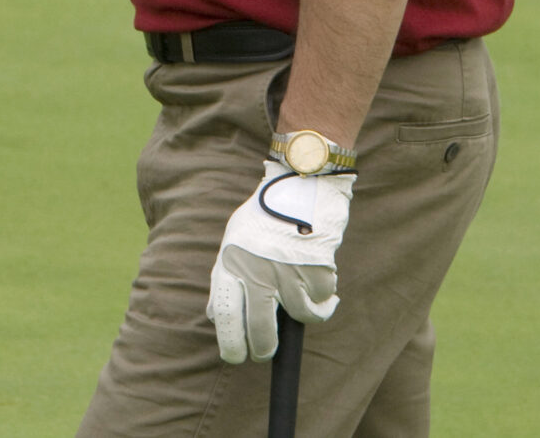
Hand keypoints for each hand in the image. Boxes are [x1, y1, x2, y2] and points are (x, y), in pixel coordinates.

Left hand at [207, 160, 351, 363]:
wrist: (300, 184)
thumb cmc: (264, 216)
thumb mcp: (234, 241)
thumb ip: (225, 277)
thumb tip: (215, 316)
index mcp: (232, 262)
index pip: (225, 315)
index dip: (230, 343)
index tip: (236, 356)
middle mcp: (257, 270)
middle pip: (260, 330)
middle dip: (263, 348)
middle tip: (265, 352)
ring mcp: (288, 271)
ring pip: (298, 315)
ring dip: (302, 310)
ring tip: (301, 291)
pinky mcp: (316, 268)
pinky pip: (322, 301)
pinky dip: (324, 297)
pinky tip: (320, 281)